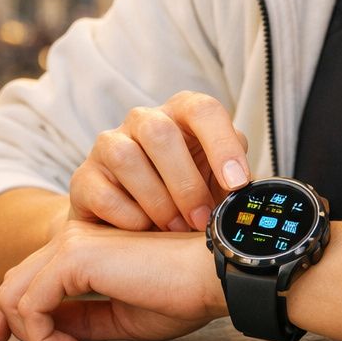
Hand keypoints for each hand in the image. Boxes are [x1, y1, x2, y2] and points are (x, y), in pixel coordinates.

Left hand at [0, 219, 226, 340]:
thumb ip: (84, 320)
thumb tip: (53, 334)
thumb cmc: (182, 292)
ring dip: (31, 333)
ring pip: (15, 293)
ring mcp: (71, 244)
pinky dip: (42, 334)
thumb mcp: (121, 315)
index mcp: (86, 247)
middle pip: (14, 281)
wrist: (208, 276)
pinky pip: (31, 303)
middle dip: (3, 321)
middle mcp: (73, 238)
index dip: (13, 312)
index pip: (30, 275)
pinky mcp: (73, 258)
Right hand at [67, 91, 251, 232]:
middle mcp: (144, 121)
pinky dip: (127, 216)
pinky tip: (143, 231)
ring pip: (126, 157)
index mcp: (182, 115)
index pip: (203, 110)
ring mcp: (110, 144)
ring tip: (174, 230)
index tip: (238, 183)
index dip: (221, 145)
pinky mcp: (84, 177)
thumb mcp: (216, 186)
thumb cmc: (187, 199)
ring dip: (156, 201)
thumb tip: (257, 201)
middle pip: (159, 132)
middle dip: (185, 183)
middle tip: (202, 220)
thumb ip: (236, 184)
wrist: (134, 228)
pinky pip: (102, 191)